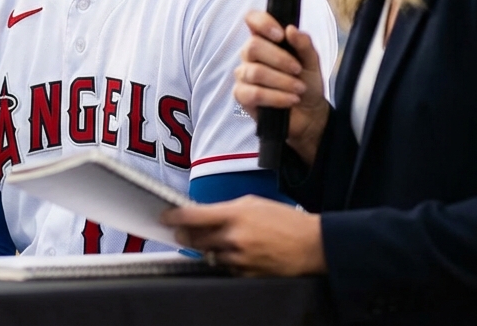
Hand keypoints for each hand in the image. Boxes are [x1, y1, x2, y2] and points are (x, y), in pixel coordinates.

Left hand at [161, 196, 324, 275]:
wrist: (311, 245)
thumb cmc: (285, 220)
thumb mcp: (254, 203)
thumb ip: (227, 209)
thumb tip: (205, 214)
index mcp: (234, 214)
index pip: (193, 216)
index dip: (174, 217)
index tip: (165, 217)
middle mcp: (233, 237)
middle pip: (195, 239)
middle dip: (186, 235)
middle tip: (183, 231)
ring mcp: (239, 258)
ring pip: (208, 255)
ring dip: (207, 248)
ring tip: (220, 241)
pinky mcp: (246, 273)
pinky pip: (225, 268)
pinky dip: (225, 261)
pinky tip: (237, 253)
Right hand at [235, 11, 328, 165]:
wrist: (309, 112)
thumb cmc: (307, 82)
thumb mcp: (312, 61)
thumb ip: (303, 44)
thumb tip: (290, 29)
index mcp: (265, 39)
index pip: (252, 19)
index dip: (262, 22)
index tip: (280, 35)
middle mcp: (250, 54)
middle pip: (252, 46)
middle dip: (280, 59)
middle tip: (298, 70)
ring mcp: (243, 75)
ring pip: (255, 72)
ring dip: (282, 81)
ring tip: (299, 89)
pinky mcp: (241, 95)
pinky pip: (254, 93)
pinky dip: (276, 97)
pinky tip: (290, 100)